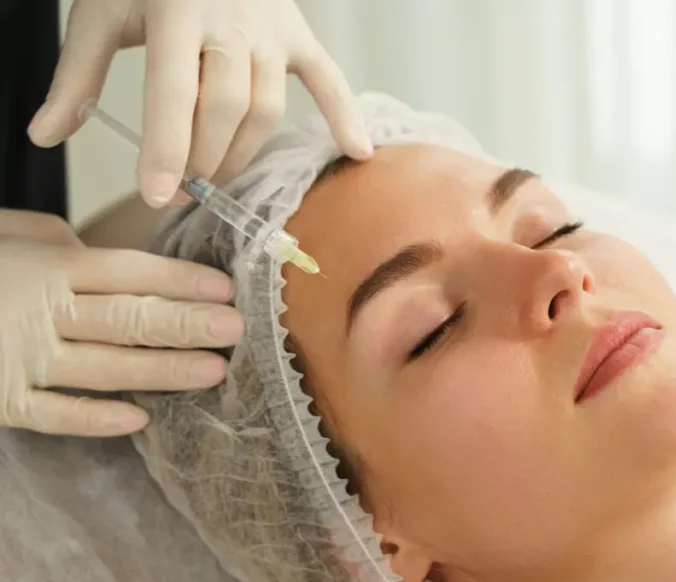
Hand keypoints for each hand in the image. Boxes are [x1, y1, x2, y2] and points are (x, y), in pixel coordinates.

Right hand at [0, 210, 243, 436]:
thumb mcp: (4, 234)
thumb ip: (55, 242)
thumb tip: (100, 254)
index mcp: (44, 265)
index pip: (127, 271)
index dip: (179, 280)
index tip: (225, 288)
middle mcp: (39, 311)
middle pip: (128, 318)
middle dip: (186, 324)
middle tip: (236, 330)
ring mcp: (19, 359)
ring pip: (105, 368)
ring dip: (162, 371)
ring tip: (212, 372)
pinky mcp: (0, 400)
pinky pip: (55, 414)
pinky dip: (96, 419)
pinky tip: (139, 420)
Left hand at [28, 0, 371, 207]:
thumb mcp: (101, 14)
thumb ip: (78, 76)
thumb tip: (45, 133)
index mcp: (176, 9)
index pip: (173, 92)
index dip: (165, 148)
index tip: (158, 195)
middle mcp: (231, 20)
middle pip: (225, 108)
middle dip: (201, 158)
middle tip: (181, 191)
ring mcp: (271, 29)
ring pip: (266, 108)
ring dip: (240, 153)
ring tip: (214, 177)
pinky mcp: (298, 35)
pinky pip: (329, 79)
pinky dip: (344, 116)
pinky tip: (357, 152)